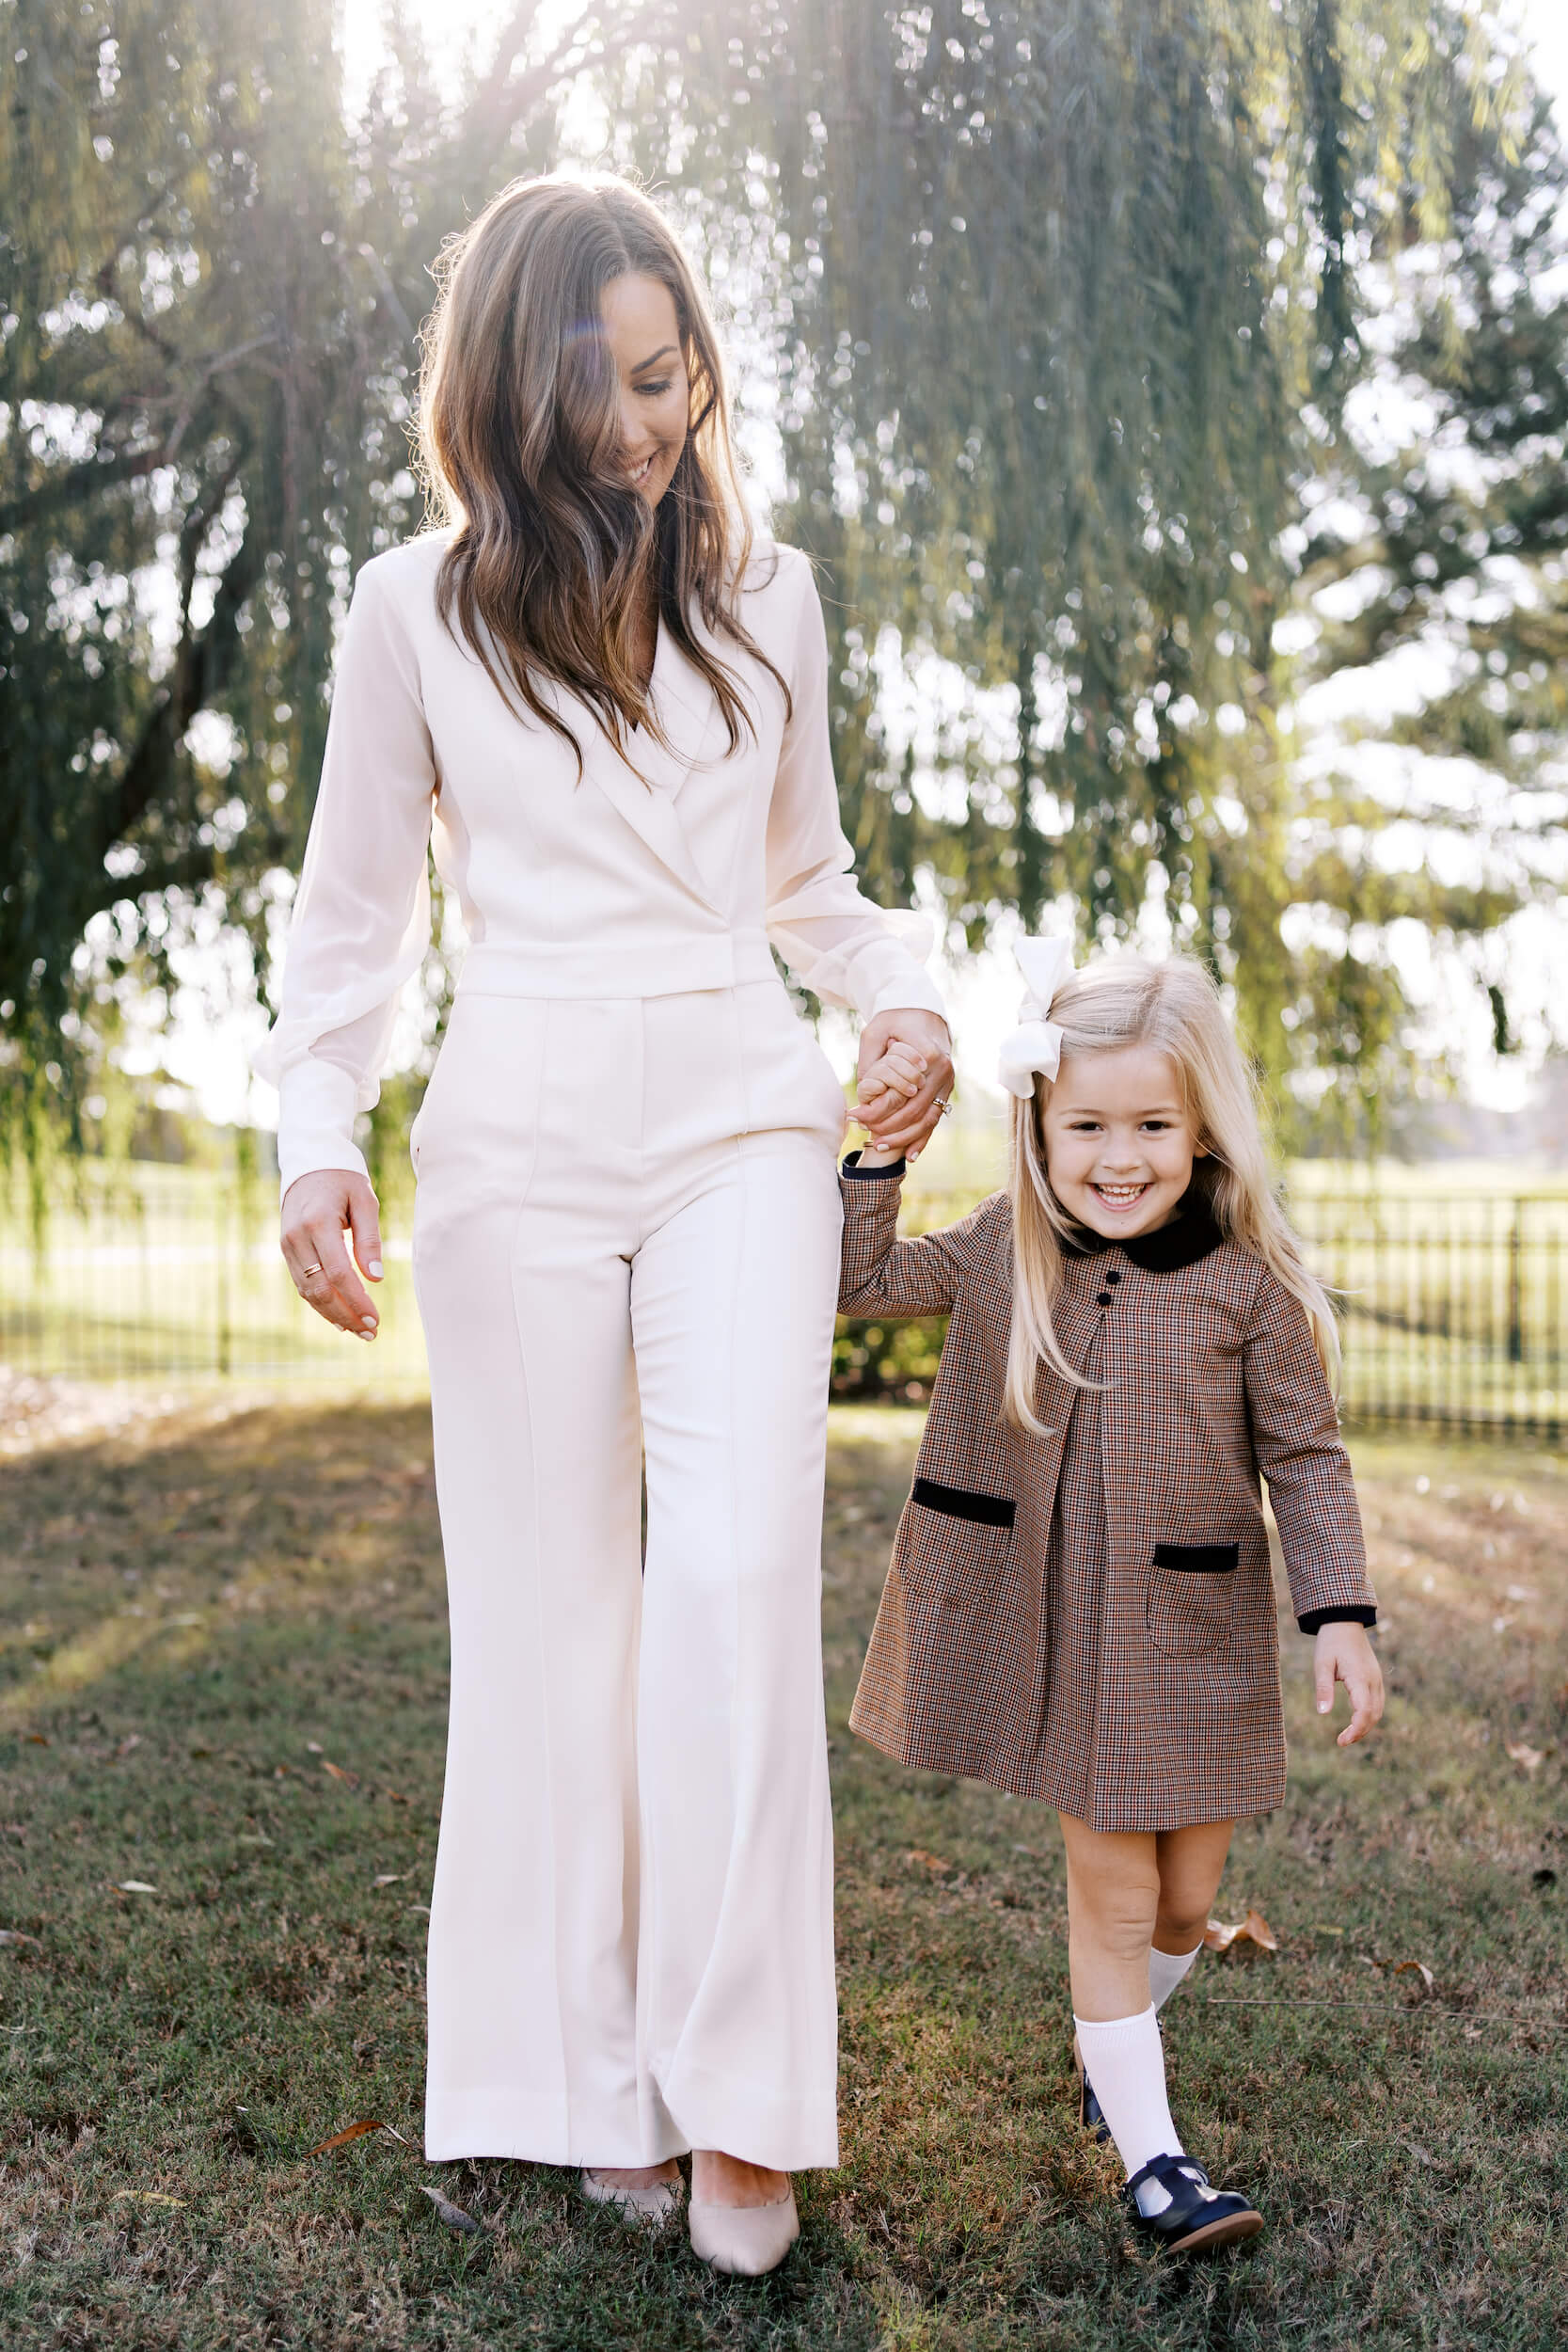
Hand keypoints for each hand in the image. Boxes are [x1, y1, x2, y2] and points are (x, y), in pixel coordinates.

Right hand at [280, 1171, 383, 1339]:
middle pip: (320, 1289)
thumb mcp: (364, 1201)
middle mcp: (297, 1237)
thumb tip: (375, 1278)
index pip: (338, 1273)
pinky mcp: (286, 1249)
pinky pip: (302, 1283)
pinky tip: (339, 1317)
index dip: (357, 1300)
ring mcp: (287, 1245)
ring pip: (308, 1291)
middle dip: (346, 1315)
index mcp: (318, 1223)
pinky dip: (320, 1303)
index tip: (375, 1318)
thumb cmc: (343, 1180)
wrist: (309, 1162)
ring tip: (358, 1330)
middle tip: (370, 1332)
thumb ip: (370, 1238)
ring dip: (333, 1315)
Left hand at [850, 1009, 953, 1158]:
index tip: (854, 1116)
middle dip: (889, 1127)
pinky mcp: (947, 1089)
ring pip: (928, 1119)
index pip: (901, 1093)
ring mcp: (948, 1082)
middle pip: (915, 1110)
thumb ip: (869, 1060)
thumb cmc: (894, 1020)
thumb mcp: (874, 1032)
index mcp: (927, 1055)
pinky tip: (910, 1155)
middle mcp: (942, 1070)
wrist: (922, 1012)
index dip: (877, 1110)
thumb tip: (864, 1092)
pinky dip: (923, 1138)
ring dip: (905, 1137)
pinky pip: (936, 1118)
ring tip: (880, 1146)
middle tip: (864, 1135)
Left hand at [1314, 1622, 1383, 1746]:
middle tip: (1341, 1741)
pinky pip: (1377, 1703)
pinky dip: (1369, 1716)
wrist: (1344, 1622)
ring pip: (1378, 1711)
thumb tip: (1323, 1713)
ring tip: (1347, 1735)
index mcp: (1360, 1678)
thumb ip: (1323, 1688)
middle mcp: (1373, 1681)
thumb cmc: (1330, 1642)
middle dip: (1360, 1732)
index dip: (1355, 1730)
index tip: (1341, 1741)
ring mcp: (1377, 1679)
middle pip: (1374, 1715)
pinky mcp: (1375, 1678)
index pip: (1364, 1712)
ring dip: (1365, 1726)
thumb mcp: (1322, 1664)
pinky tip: (1355, 1721)